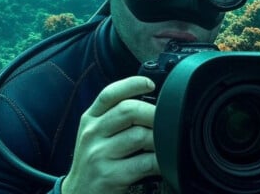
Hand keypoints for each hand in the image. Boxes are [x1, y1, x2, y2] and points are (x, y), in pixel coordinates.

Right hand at [62, 76, 159, 193]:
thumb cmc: (94, 161)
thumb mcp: (96, 134)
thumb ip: (115, 117)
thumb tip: (151, 104)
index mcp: (90, 118)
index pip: (110, 94)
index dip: (132, 84)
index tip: (151, 85)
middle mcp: (92, 133)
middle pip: (128, 111)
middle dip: (154, 113)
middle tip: (169, 120)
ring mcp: (99, 155)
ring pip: (139, 136)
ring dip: (161, 139)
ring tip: (168, 142)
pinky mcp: (109, 175)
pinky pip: (144, 163)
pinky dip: (160, 161)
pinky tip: (164, 161)